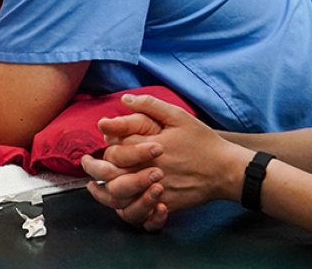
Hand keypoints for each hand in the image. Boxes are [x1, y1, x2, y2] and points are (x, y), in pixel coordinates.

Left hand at [83, 94, 251, 228]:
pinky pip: (139, 212)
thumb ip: (150, 105)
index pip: (115, 147)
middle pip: (111, 172)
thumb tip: (124, 99)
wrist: (227, 171)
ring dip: (103, 192)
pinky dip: (124, 209)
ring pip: (121, 195)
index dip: (106, 142)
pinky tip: (116, 203)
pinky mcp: (165, 204)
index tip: (100, 136)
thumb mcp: (178, 116)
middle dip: (94, 167)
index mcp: (150, 146)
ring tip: (92, 185)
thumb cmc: (203, 141)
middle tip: (84, 162)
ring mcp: (156, 189)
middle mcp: (149, 169)